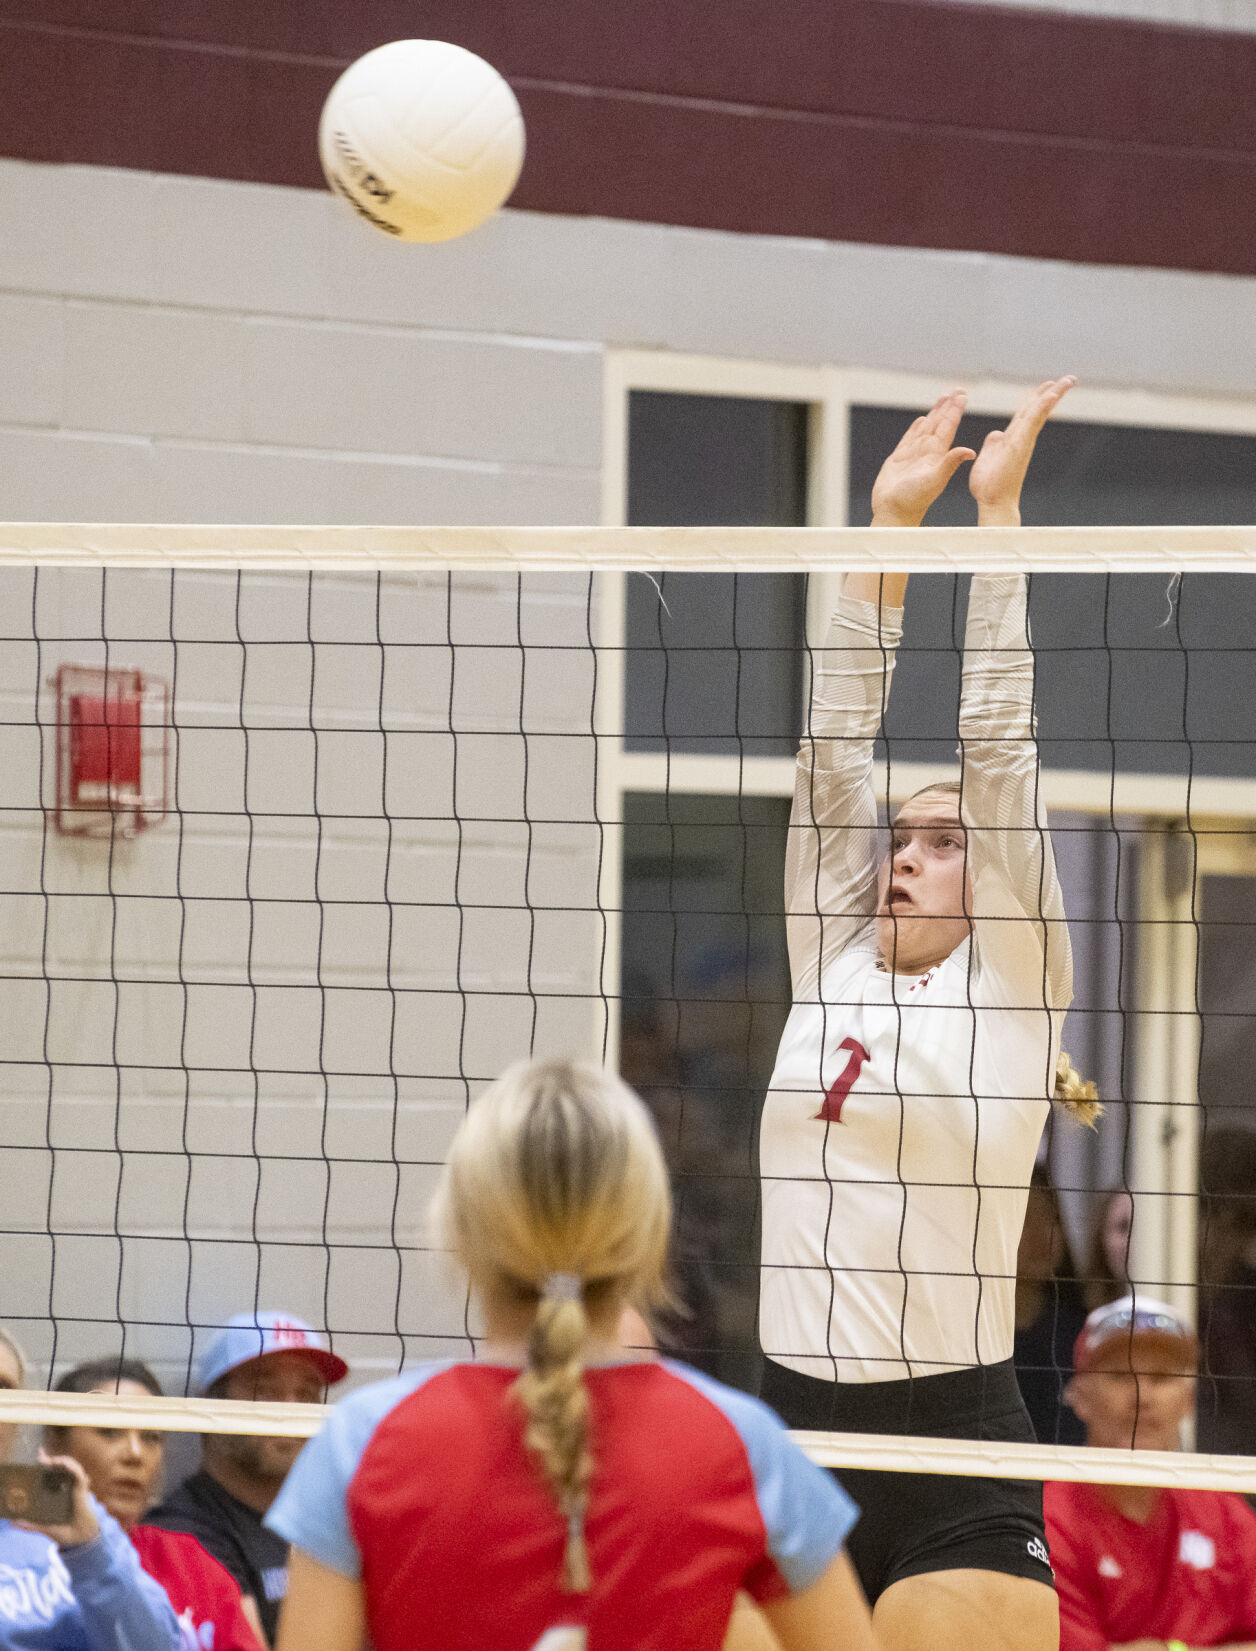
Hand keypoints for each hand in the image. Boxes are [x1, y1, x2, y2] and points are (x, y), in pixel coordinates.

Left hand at [14, 1452, 99, 1548]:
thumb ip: (29, 1524)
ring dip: (60, 1461)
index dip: (46, 1464)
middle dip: (50, 1459)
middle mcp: (66, 1487)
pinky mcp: (81, 1488)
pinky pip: (78, 1473)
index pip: (52, 1475)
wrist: (77, 1539)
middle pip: (60, 1468)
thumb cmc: (62, 1531)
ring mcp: (74, 1486)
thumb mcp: (42, 1526)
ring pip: (70, 1467)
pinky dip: (72, 1466)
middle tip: (40, 1455)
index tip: (38, 1456)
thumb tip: (12, 1522)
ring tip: (49, 1460)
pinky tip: (63, 1463)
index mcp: (58, 1493)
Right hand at [870, 390, 975, 526]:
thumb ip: (950, 463)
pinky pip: (909, 439)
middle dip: (947, 407)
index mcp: (937, 455)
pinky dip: (915, 429)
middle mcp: (927, 453)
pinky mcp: (898, 460)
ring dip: (933, 414)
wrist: (894, 512)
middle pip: (939, 424)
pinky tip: (920, 421)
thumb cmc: (914, 500)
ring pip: (925, 429)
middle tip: (956, 391)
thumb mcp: (935, 479)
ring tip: (941, 400)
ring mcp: (913, 456)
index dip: (955, 410)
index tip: (961, 395)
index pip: (948, 427)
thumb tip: (971, 452)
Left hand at [968, 376, 1075, 524]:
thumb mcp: (987, 458)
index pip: (1026, 413)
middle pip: (1038, 409)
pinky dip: (1042, 407)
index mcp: (1012, 439)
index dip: (1036, 398)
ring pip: (1040, 412)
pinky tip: (1051, 395)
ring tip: (1068, 381)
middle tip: (1069, 379)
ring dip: (1054, 395)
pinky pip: (1032, 422)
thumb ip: (992, 445)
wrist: (993, 503)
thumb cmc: (989, 487)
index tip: (1048, 386)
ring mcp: (1023, 441)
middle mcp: (1021, 438)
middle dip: (1052, 393)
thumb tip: (996, 434)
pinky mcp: (1020, 445)